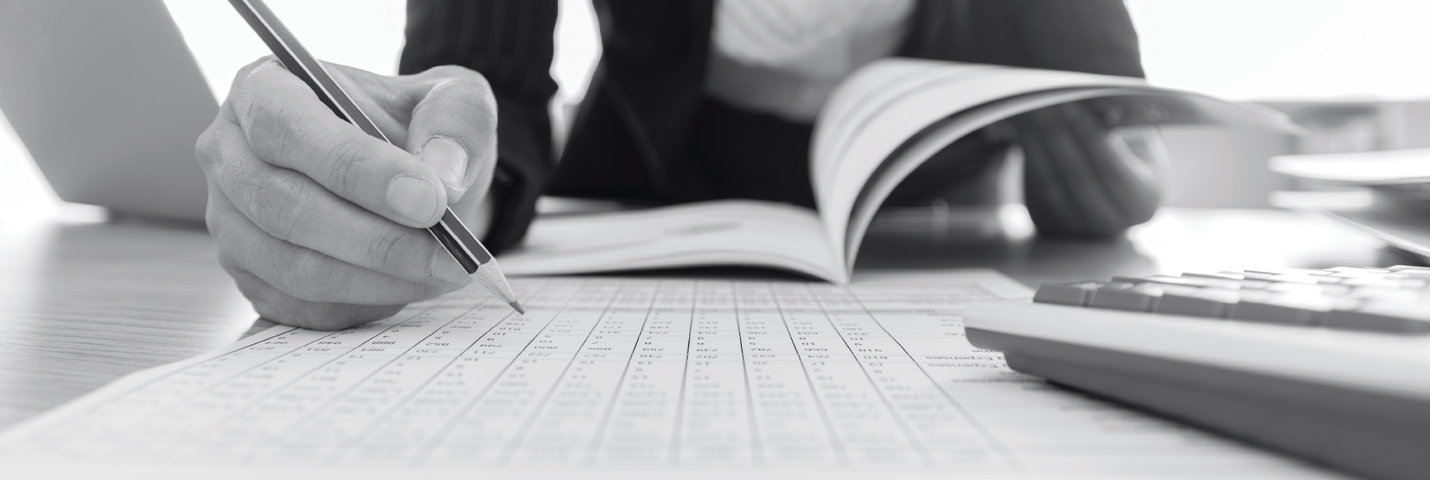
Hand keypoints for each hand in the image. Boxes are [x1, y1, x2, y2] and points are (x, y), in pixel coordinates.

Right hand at [196, 58, 498, 329]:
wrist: (408, 174)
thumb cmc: (417, 126)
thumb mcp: (452, 99)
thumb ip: (455, 121)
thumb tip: (442, 174)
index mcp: (263, 89)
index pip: (289, 128)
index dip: (358, 170)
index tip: (430, 202)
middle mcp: (230, 154)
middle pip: (285, 207)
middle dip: (378, 240)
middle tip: (452, 256)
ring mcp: (230, 221)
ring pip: (293, 266)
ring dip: (377, 279)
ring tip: (443, 272)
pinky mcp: (250, 276)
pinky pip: (300, 305)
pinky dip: (363, 304)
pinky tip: (411, 285)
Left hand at [1011, 101, 1167, 237]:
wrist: (1114, 181)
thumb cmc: (1132, 150)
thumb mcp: (1140, 137)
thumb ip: (1122, 123)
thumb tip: (1090, 98)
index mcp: (1141, 204)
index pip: (1114, 171)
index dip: (1092, 137)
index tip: (1074, 104)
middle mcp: (1109, 223)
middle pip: (1077, 175)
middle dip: (1057, 132)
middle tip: (1041, 96)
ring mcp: (1075, 226)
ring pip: (1050, 181)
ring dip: (1036, 139)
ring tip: (1027, 104)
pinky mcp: (1047, 219)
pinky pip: (1034, 183)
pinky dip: (1027, 150)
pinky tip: (1020, 122)